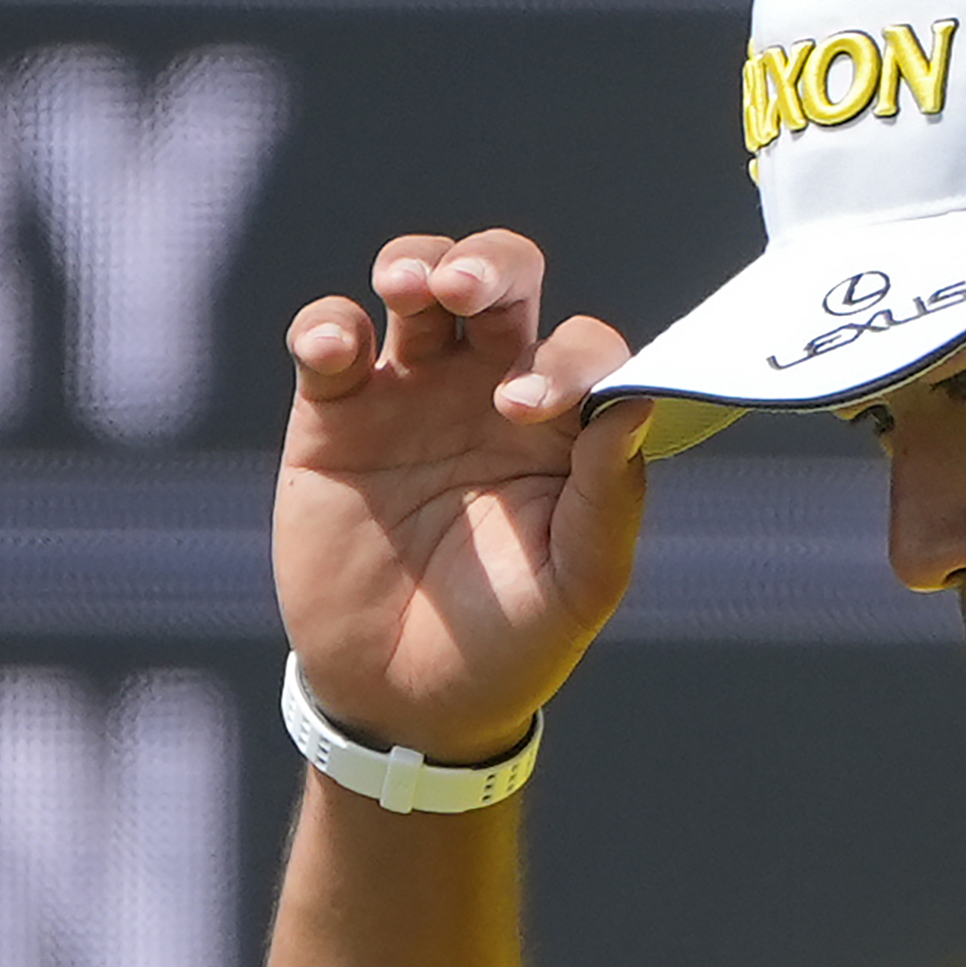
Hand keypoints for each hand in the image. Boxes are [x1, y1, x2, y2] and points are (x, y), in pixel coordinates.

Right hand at [276, 229, 649, 761]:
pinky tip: (333, 353)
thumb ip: (610, 498)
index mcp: (564, 424)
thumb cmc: (509, 645)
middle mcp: (492, 388)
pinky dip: (328, 326)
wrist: (403, 704)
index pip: (582, 347)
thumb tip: (637, 401)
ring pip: (418, 281)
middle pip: (502, 280)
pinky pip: (330, 340)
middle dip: (488, 263)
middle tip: (465, 289)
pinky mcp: (334, 414)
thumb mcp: (577, 587)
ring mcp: (412, 393)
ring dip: (415, 263)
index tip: (527, 406)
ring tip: (409, 288)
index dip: (564, 357)